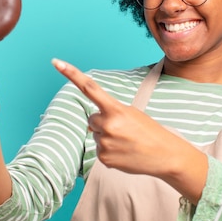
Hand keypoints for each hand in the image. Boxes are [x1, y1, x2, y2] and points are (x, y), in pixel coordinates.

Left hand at [51, 58, 189, 177]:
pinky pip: (99, 150)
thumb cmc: (149, 131)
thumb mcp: (131, 114)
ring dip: (107, 136)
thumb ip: (108, 114)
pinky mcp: (104, 159)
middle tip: (124, 129)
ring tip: (127, 141)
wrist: (165, 155)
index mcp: (115, 109)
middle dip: (103, 122)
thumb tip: (88, 125)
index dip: (71, 74)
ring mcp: (104, 143)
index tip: (56, 62)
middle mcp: (107, 125)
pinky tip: (125, 152)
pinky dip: (110, 150)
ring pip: (95, 134)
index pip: (89, 88)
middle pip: (92, 119)